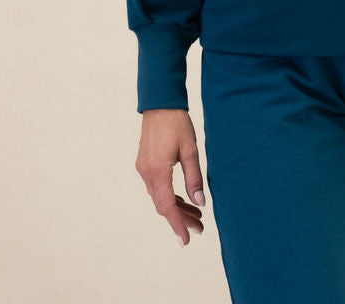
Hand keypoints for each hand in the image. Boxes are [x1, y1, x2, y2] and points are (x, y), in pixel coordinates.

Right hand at [136, 108, 206, 245]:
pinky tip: (183, 200)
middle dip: (181, 219)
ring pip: (160, 197)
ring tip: (197, 217)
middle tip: (200, 229)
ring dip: (177, 208)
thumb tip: (200, 202)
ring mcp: (143, 169)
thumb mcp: (190, 149)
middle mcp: (146, 173)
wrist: (160, 104)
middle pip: (163, 205)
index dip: (178, 224)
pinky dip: (170, 196)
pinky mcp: (145, 164)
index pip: (167, 206)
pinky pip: (157, 188)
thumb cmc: (177, 123)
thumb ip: (194, 177)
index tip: (187, 240)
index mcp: (158, 171)